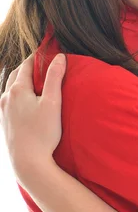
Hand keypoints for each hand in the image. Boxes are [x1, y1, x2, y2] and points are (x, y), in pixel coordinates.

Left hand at [0, 54, 65, 174]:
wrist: (27, 161)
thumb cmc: (42, 133)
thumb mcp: (53, 103)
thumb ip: (55, 78)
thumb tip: (60, 57)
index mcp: (17, 90)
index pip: (27, 65)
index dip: (38, 56)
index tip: (48, 50)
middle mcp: (6, 97)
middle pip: (17, 74)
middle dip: (29, 66)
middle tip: (43, 62)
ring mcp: (3, 110)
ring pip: (10, 87)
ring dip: (21, 80)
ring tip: (34, 78)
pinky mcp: (4, 121)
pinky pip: (8, 100)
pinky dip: (17, 93)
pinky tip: (25, 99)